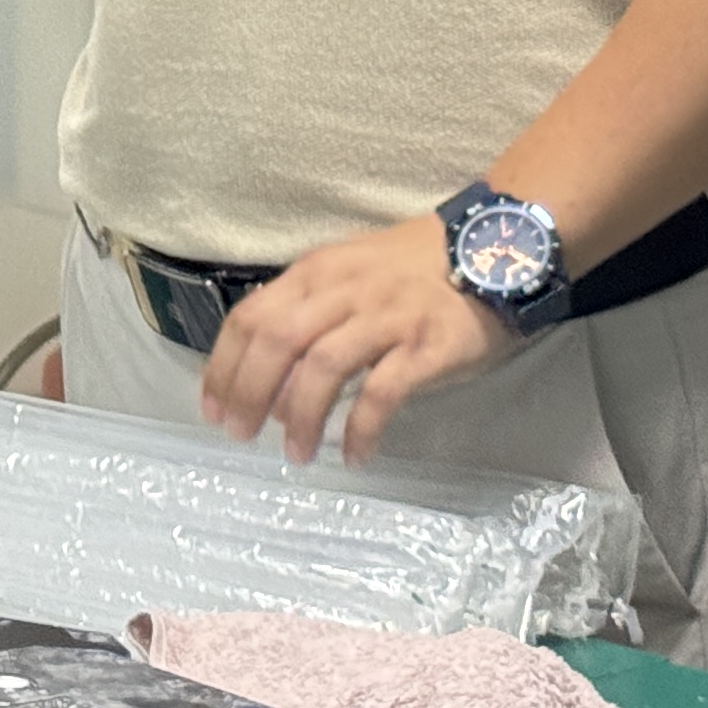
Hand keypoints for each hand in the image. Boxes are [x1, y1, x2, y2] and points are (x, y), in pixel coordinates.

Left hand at [200, 213, 517, 464]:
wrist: (494, 251)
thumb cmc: (410, 272)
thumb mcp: (346, 277)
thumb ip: (307, 315)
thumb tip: (269, 383)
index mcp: (315, 272)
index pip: (250, 316)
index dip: (224, 365)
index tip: (213, 409)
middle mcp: (343, 290)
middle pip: (278, 341)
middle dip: (250, 392)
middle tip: (241, 436)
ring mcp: (386, 316)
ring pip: (324, 366)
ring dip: (302, 416)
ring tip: (297, 454)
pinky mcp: (427, 345)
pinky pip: (383, 392)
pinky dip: (362, 428)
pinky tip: (355, 456)